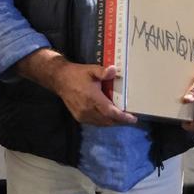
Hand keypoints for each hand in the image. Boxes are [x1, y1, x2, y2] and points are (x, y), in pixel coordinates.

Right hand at [16, 50, 133, 125]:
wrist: (60, 80)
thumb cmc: (77, 74)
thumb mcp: (91, 70)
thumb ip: (103, 72)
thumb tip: (114, 70)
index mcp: (92, 98)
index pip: (111, 112)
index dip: (123, 117)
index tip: (133, 119)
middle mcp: (88, 109)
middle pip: (108, 121)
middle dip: (120, 121)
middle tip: (130, 118)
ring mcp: (83, 115)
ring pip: (102, 124)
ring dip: (112, 122)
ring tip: (121, 118)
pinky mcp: (79, 117)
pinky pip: (95, 123)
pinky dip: (104, 122)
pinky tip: (108, 117)